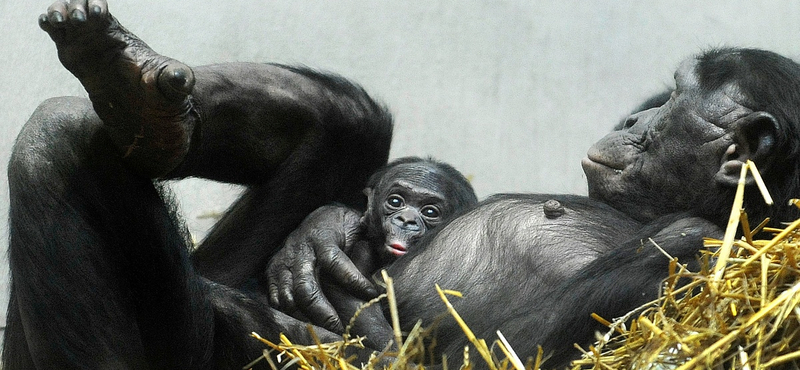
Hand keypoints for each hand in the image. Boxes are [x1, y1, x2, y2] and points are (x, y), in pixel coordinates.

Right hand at [266, 205, 376, 331]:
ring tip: (326, 329)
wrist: (318, 218)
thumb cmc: (346, 228)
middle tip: (341, 327)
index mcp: (323, 236)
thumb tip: (399, 251)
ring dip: (305, 317)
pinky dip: (290, 314)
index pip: (335, 261)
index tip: (372, 294)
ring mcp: (284, 260)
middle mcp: (300, 248)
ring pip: (288, 296)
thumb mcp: (363, 228)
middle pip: (305, 286)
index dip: (353, 280)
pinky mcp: (273, 270)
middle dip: (323, 311)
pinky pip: (276, 298)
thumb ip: (379, 242)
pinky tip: (308, 322)